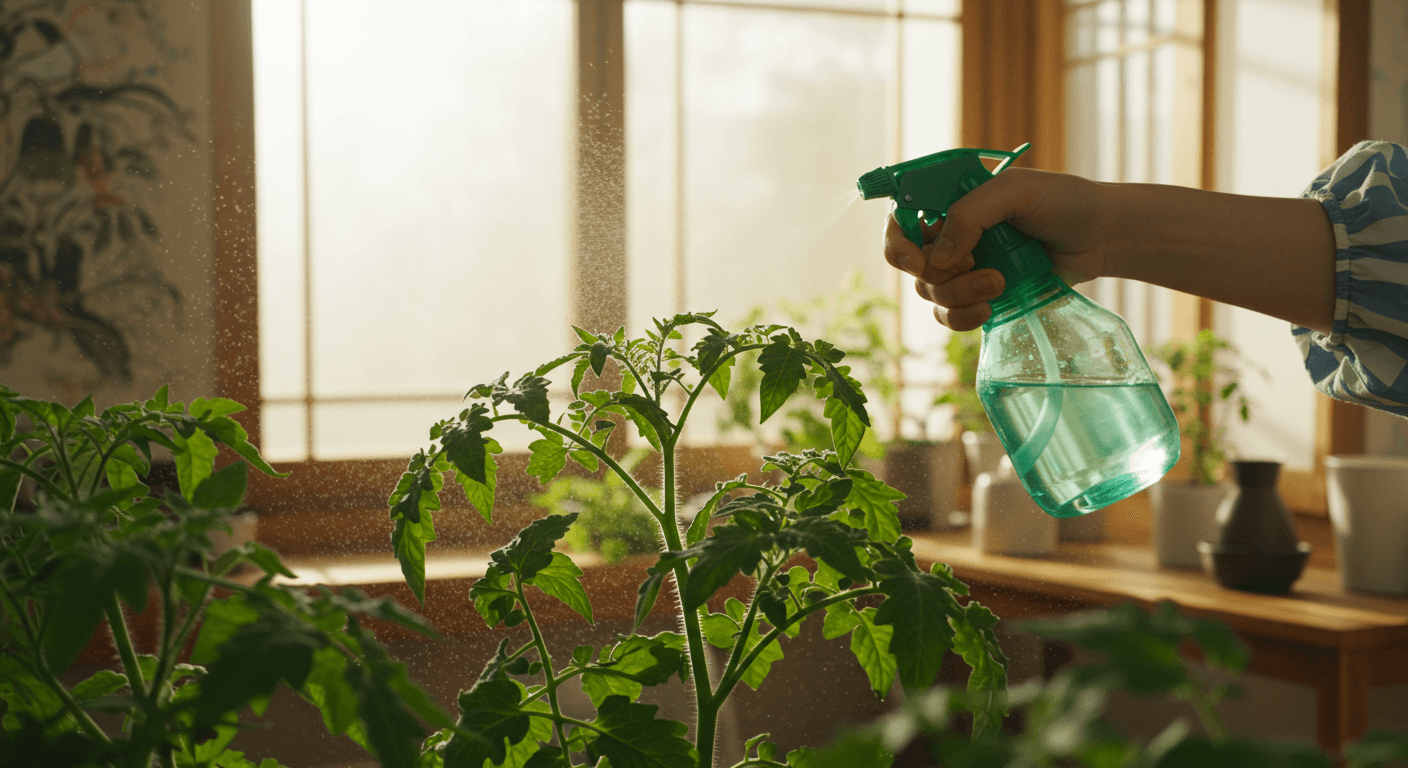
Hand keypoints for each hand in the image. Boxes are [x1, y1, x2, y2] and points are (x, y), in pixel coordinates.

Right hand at [882, 168, 1111, 330]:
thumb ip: (970, 215)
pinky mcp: (981, 297)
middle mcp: (951, 236)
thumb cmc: (1063, 203)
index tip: (917, 261)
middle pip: (913, 265)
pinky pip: (950, 317)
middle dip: (939, 273)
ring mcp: (965, 269)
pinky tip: (990, 309)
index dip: (897, 244)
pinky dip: (963, 317)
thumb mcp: (1015, 192)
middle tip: (978, 265)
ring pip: (931, 293)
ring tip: (1000, 283)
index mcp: (951, 203)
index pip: (899, 221)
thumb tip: (939, 257)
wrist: (1102, 237)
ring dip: (960, 294)